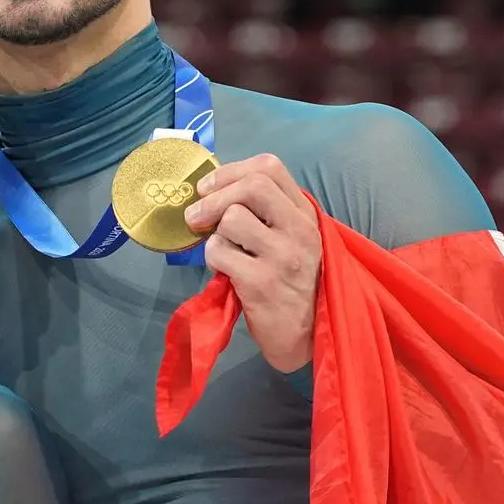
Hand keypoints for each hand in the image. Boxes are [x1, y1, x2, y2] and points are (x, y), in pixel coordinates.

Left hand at [183, 153, 323, 373]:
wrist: (307, 336)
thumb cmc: (292, 283)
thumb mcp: (291, 240)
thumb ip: (266, 213)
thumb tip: (214, 189)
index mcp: (305, 214)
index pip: (270, 167)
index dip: (231, 171)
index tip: (208, 188)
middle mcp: (299, 230)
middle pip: (252, 186)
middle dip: (214, 196)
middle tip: (196, 216)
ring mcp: (282, 255)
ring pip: (232, 219)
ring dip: (216, 234)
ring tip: (226, 252)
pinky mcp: (261, 282)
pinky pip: (219, 252)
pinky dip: (213, 259)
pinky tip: (226, 272)